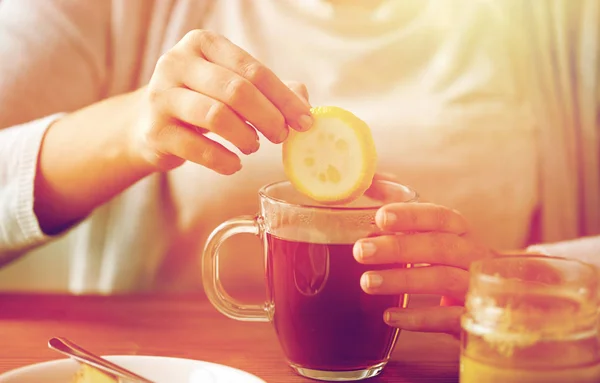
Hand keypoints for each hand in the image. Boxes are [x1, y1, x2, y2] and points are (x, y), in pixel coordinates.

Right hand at [129, 29, 312, 173]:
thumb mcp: (231, 86)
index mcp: (203, 44)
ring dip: (245, 137)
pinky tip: (234, 164)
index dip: (284, 98)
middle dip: (268, 117)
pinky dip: (223, 160)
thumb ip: (269, 91)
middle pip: (236, 90)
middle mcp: (177, 63)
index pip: (253, 70)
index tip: (305, 122)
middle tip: (281, 136)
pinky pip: (197, 148)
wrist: (148, 124)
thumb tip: (304, 104)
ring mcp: (161, 96)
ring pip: (216, 116)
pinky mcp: (154, 131)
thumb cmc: (200, 101)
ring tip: (253, 146)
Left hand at [353, 203, 496, 336]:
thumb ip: (407, 217)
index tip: (380, 217)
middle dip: (398, 247)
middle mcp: (473, 256)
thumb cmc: (454, 262)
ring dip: (403, 280)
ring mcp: (476, 288)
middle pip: (439, 247)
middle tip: (361, 251)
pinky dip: (417, 318)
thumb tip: (371, 189)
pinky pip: (447, 318)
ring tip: (367, 282)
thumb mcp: (437, 237)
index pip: (441, 217)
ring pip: (443, 280)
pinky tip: (389, 316)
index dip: (411, 216)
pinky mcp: (473, 319)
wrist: (498, 302)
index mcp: (462, 232)